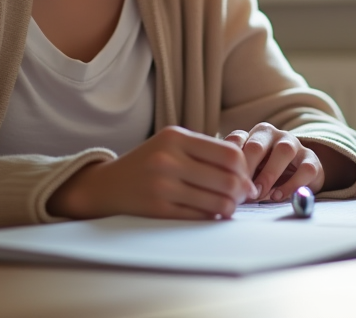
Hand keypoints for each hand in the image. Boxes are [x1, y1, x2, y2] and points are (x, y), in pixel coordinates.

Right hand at [47, 126, 257, 219]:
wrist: (107, 185)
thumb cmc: (149, 162)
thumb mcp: (172, 144)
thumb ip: (206, 150)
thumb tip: (245, 171)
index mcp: (175, 137)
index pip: (228, 154)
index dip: (245, 170)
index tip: (247, 179)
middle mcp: (168, 159)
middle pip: (226, 179)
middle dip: (241, 191)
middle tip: (243, 196)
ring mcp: (162, 185)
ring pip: (216, 201)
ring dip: (230, 207)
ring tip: (229, 207)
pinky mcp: (157, 209)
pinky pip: (198, 216)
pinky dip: (212, 217)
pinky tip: (212, 214)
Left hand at [223, 122, 325, 201]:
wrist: (300, 172)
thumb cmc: (267, 171)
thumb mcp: (251, 170)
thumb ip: (240, 174)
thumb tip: (227, 192)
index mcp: (254, 135)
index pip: (238, 138)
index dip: (231, 160)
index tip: (227, 179)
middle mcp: (274, 135)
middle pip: (258, 143)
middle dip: (248, 167)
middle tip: (243, 189)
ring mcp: (294, 144)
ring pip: (284, 151)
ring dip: (270, 174)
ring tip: (261, 193)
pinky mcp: (311, 159)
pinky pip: (305, 169)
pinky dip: (291, 184)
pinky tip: (278, 196)